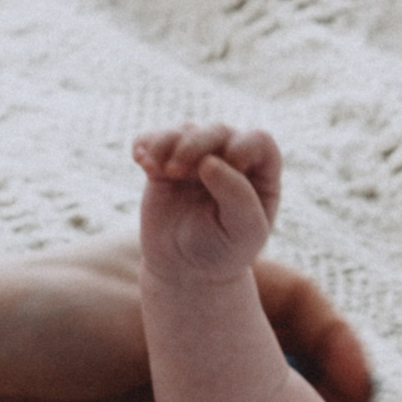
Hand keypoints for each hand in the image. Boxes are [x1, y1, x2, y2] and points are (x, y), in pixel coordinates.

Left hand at [0, 240, 373, 401]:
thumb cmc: (51, 309)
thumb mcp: (152, 306)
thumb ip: (219, 342)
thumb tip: (287, 376)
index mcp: (198, 276)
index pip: (293, 304)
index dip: (332, 339)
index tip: (359, 382)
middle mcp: (190, 331)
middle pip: (278, 362)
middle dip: (321, 395)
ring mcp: (167, 386)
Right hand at [135, 124, 283, 287]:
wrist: (186, 270)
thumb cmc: (223, 252)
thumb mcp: (243, 233)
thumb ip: (238, 196)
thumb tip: (209, 160)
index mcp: (261, 174)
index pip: (258, 140)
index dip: (242, 148)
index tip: (228, 169)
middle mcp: (231, 159)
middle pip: (217, 131)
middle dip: (195, 145)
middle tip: (176, 171)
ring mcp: (198, 158)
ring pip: (185, 131)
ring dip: (167, 143)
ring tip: (156, 168)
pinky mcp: (167, 162)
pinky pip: (155, 139)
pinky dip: (146, 144)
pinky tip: (141, 160)